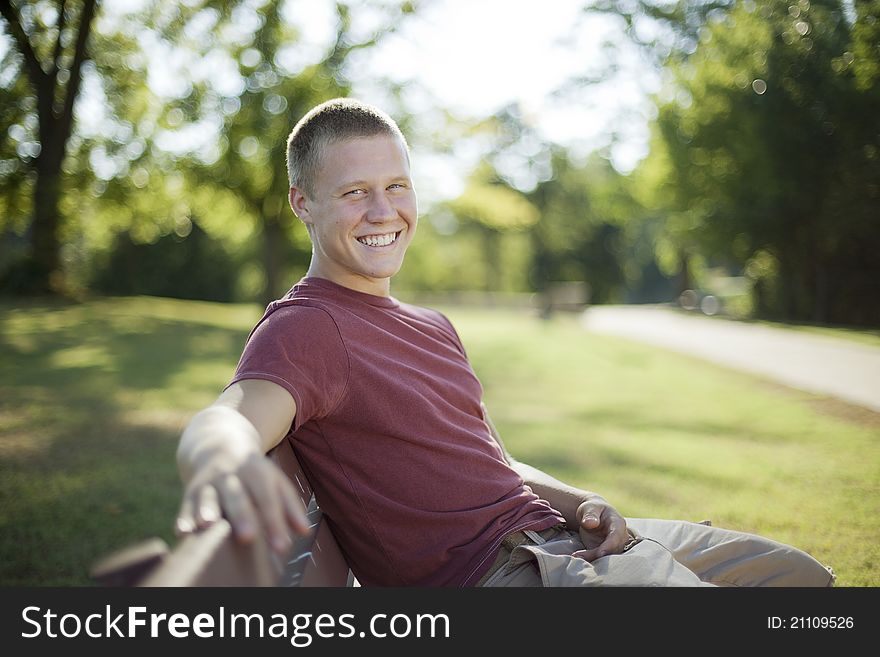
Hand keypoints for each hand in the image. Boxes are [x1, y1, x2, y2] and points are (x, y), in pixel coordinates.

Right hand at [175, 451, 309, 554]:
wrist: (218, 445)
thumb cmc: (254, 473)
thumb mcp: (275, 481)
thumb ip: (290, 506)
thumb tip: (305, 531)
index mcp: (257, 472)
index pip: (268, 498)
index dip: (275, 522)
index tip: (281, 547)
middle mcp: (231, 475)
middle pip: (237, 495)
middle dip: (242, 515)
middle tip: (248, 537)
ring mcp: (209, 482)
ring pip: (208, 497)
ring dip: (206, 510)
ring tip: (207, 523)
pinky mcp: (191, 492)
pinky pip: (185, 505)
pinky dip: (183, 518)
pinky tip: (183, 533)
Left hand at [572, 497, 628, 561]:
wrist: (593, 515)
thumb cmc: (593, 509)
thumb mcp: (590, 507)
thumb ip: (590, 514)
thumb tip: (590, 523)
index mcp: (618, 524)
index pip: (616, 536)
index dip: (609, 546)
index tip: (600, 553)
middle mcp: (619, 537)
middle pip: (612, 550)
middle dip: (596, 555)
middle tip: (579, 556)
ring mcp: (613, 546)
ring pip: (606, 557)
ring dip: (591, 559)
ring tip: (576, 556)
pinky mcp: (604, 552)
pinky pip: (599, 559)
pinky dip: (589, 560)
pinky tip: (577, 557)